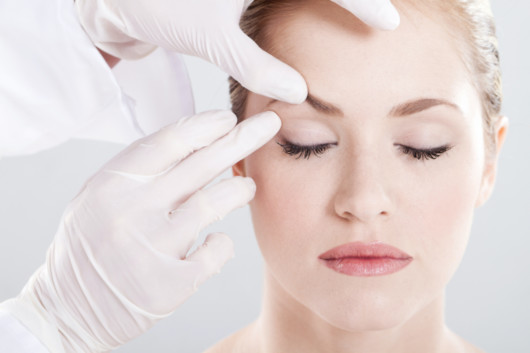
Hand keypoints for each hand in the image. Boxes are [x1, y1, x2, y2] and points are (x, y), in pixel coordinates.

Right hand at [17, 110, 280, 351]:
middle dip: (241, 139)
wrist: (67, 308)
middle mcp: (131, 212)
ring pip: (213, 204)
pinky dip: (222, 242)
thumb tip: (193, 142)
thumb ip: (140, 172)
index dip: (205, 126)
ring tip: (248, 186)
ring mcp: (152, 249)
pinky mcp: (170, 284)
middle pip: (199, 165)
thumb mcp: (100, 198)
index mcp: (112, 185)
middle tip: (268, 125)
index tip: (229, 118)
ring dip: (239, 191)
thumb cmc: (89, 246)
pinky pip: (215, 251)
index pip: (168, 142)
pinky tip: (219, 238)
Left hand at [76, 0, 398, 104]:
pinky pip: (281, 7)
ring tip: (361, 19)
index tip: (387, 23)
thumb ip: (254, 64)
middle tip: (382, 19)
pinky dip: (303, 14)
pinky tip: (318, 27)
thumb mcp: (208, 37)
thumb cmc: (155, 6)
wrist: (114, 0)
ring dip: (330, 7)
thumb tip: (298, 90)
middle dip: (350, 0)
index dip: (359, 0)